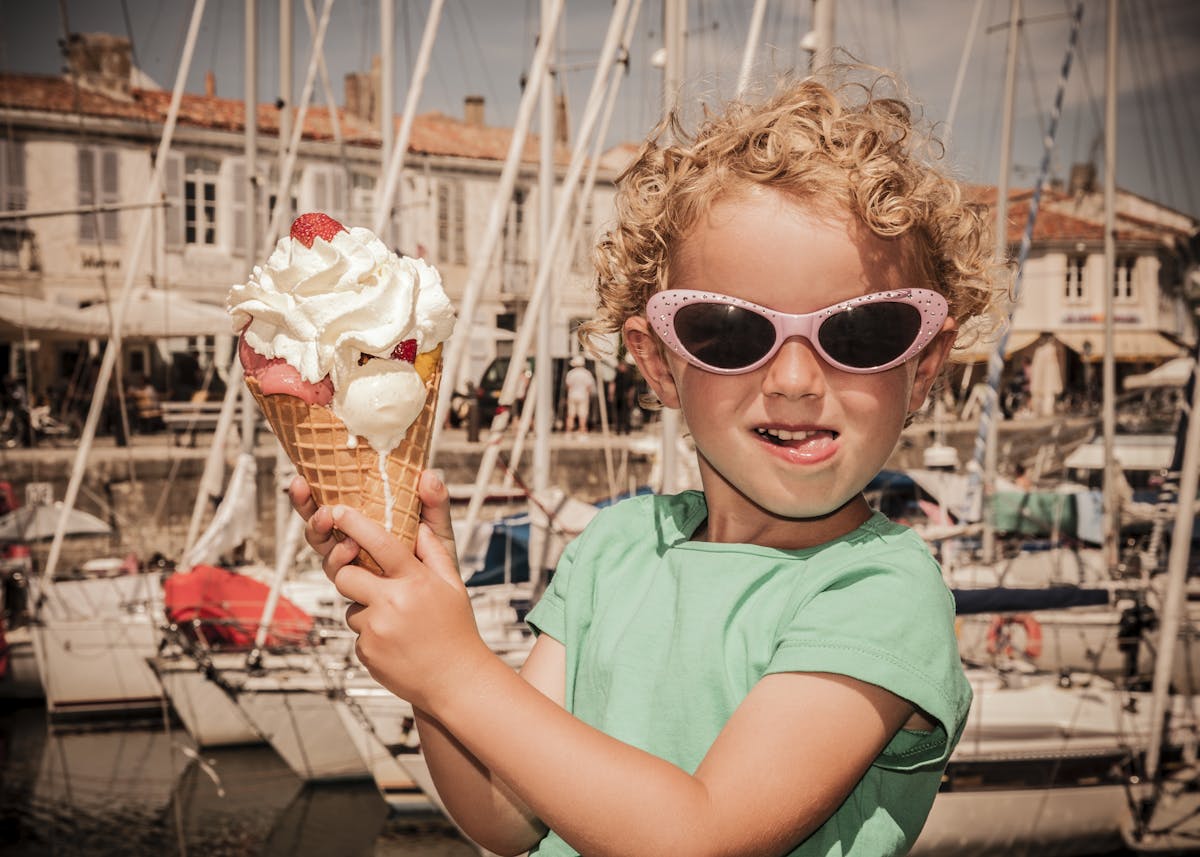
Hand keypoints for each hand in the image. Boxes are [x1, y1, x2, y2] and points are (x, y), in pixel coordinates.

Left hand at [288, 471, 488, 708]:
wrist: (456, 680)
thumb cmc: (456, 630)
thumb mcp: (453, 586)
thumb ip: (434, 553)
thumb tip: (420, 527)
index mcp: (415, 581)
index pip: (379, 542)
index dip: (354, 523)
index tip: (338, 510)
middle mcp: (392, 602)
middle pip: (345, 575)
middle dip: (351, 575)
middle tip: (370, 582)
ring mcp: (376, 629)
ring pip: (350, 607)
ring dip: (366, 610)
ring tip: (398, 624)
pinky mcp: (366, 652)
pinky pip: (356, 634)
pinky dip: (371, 636)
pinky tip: (396, 644)